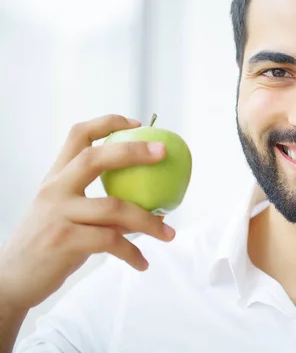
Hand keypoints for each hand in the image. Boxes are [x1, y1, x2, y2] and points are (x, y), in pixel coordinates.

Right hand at [0, 114, 175, 311]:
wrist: (12, 282)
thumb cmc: (49, 246)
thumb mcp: (66, 216)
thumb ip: (98, 205)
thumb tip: (148, 204)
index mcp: (56, 178)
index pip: (78, 136)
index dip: (108, 123)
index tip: (137, 123)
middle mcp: (54, 190)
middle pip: (95, 159)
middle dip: (133, 151)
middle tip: (163, 152)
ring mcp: (57, 214)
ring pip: (114, 208)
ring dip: (149, 222)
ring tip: (169, 234)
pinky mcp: (63, 241)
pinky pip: (111, 242)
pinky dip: (132, 253)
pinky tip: (142, 263)